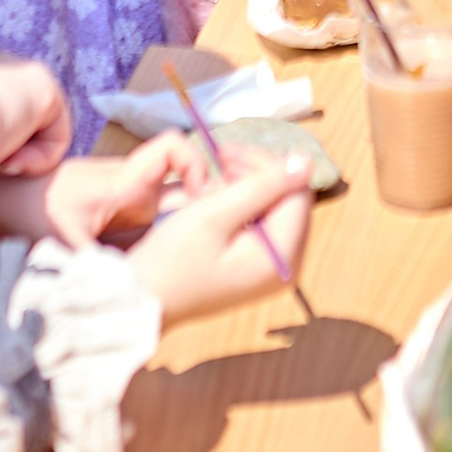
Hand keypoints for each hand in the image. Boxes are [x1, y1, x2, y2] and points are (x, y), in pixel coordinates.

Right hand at [127, 153, 314, 326]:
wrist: (145, 299)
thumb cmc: (173, 259)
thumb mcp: (214, 214)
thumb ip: (262, 186)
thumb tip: (306, 161)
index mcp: (281, 257)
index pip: (296, 190)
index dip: (266, 163)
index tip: (227, 152)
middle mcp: (287, 266)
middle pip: (289, 198)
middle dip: (257, 173)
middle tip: (218, 160)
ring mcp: (273, 269)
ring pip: (275, 207)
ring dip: (247, 186)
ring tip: (210, 182)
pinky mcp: (258, 268)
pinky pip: (262, 223)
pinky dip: (242, 205)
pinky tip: (215, 200)